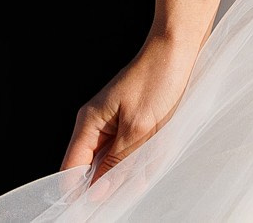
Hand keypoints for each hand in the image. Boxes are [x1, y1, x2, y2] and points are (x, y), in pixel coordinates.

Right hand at [62, 32, 200, 181]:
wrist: (180, 47)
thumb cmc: (157, 78)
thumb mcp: (138, 127)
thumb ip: (117, 163)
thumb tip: (97, 194)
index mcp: (90, 124)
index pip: (72, 169)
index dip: (79, 193)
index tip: (93, 212)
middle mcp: (98, 126)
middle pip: (94, 170)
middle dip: (115, 182)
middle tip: (136, 182)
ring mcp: (116, 125)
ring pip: (117, 164)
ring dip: (135, 169)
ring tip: (153, 153)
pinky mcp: (134, 124)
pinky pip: (134, 152)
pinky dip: (146, 156)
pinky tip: (160, 147)